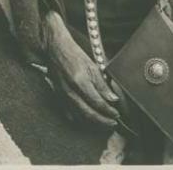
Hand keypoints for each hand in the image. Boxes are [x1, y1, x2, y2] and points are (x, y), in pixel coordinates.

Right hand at [43, 11, 120, 127]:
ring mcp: (63, 97)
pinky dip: (82, 119)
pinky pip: (71, 114)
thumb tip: (112, 99)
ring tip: (104, 122)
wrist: (55, 51)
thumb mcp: (92, 66)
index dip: (108, 111)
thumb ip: (102, 84)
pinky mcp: (59, 99)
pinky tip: (89, 119)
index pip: (97, 103)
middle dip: (103, 121)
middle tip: (113, 122)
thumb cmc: (74, 55)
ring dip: (94, 122)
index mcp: (80, 82)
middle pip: (89, 114)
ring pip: (80, 117)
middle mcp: (70, 92)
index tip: (116, 114)